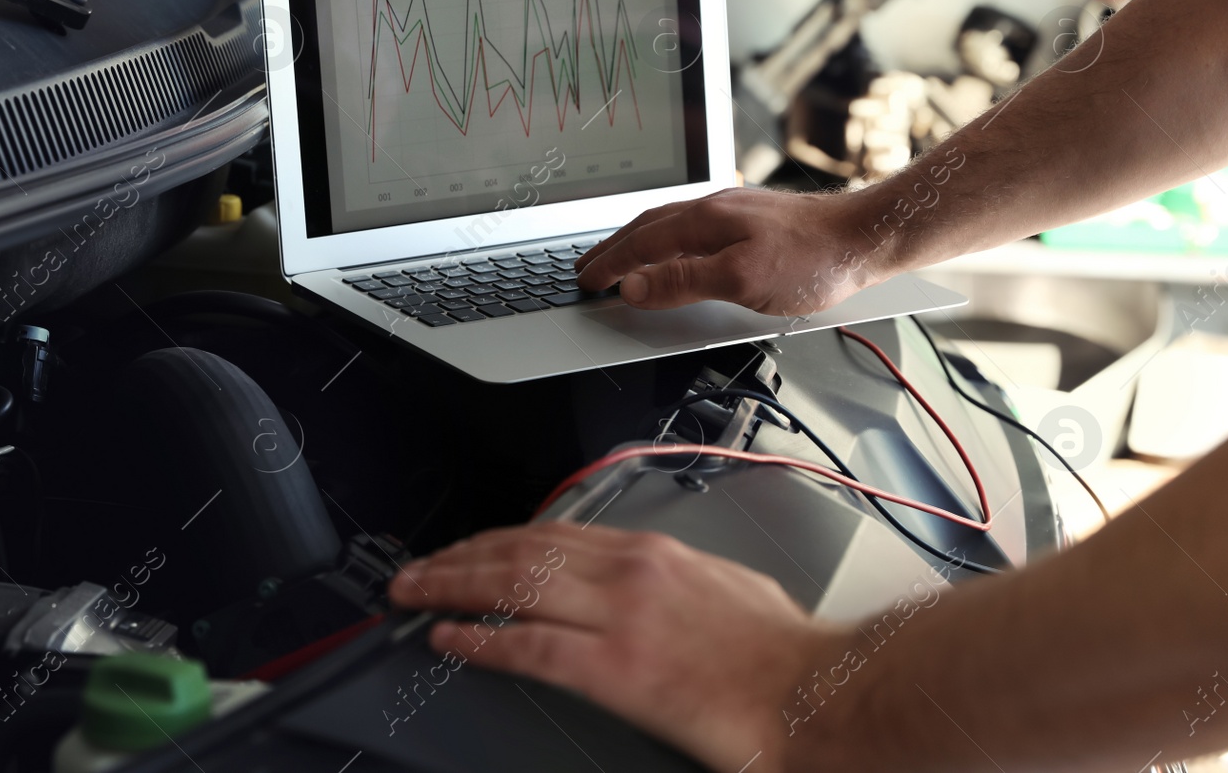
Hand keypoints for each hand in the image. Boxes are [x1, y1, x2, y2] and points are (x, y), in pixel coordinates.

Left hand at [387, 523, 847, 772]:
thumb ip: (675, 576)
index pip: (551, 534)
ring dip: (451, 588)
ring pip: (511, 587)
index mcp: (652, 553)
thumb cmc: (782, 651)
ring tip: (412, 594)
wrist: (814, 692)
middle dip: (458, 558)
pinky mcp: (614, 669)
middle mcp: (628, 573)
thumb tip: (649, 580)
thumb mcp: (727, 585)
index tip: (467, 549)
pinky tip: (447, 639)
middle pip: (519, 552)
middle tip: (416, 569)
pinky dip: (478, 641)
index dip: (496, 540)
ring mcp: (617, 617)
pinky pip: (528, 648)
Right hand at [575, 187, 881, 313]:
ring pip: (667, 223)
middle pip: (646, 228)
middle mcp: (712, 208)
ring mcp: (731, 210)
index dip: (609, 265)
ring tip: (618, 258)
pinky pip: (689, 225)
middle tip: (586, 268)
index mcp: (703, 221)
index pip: (640, 244)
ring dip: (635, 242)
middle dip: (612, 249)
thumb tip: (634, 287)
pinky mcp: (749, 218)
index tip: (586, 282)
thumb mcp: (741, 280)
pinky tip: (673, 247)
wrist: (865, 236)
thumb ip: (682, 282)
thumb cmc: (812, 259)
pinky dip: (664, 238)